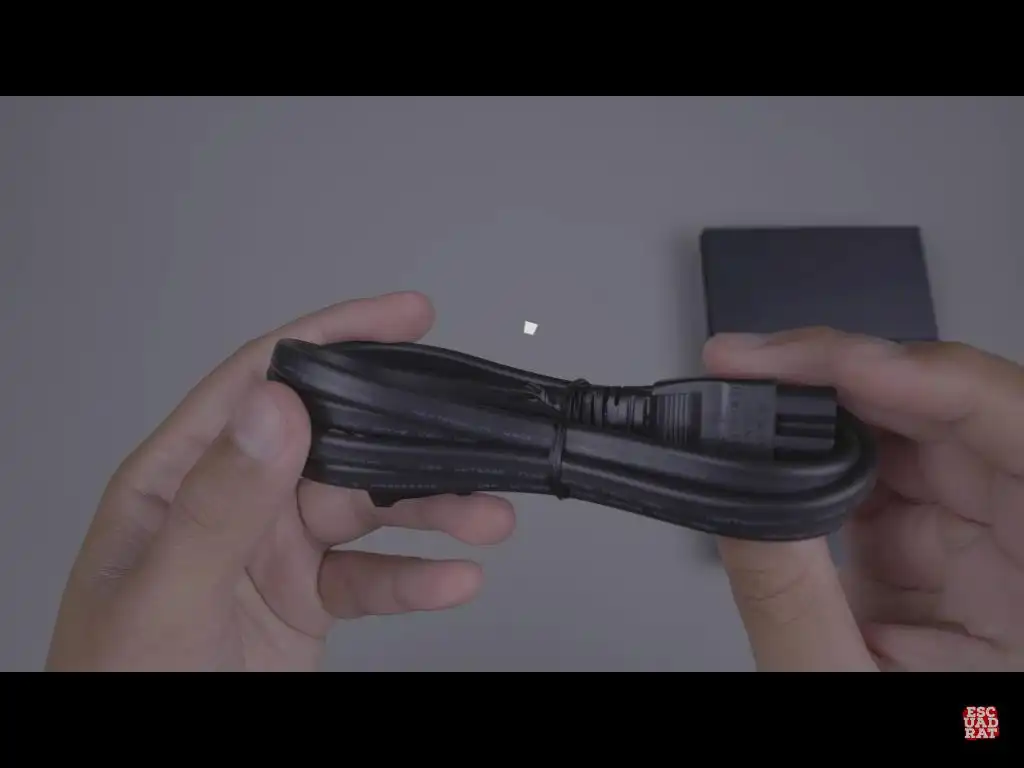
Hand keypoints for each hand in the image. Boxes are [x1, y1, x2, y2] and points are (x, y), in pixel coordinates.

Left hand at [46, 291, 515, 670]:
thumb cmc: (123, 685)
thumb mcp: (169, 592)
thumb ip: (221, 504)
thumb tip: (276, 408)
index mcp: (182, 476)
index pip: (264, 381)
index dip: (337, 339)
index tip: (403, 318)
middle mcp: (234, 504)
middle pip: (336, 445)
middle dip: (409, 439)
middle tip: (473, 430)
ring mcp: (273, 553)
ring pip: (366, 511)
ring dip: (431, 511)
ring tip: (488, 516)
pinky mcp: (306, 602)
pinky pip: (372, 579)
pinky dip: (417, 579)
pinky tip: (454, 579)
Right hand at [703, 328, 1023, 670]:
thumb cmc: (955, 755)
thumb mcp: (849, 697)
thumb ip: (795, 605)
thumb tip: (738, 506)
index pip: (1010, 429)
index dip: (914, 372)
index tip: (818, 362)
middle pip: (960, 422)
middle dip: (849, 382)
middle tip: (755, 367)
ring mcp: (1002, 564)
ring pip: (922, 448)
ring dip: (831, 428)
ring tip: (753, 412)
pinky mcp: (955, 573)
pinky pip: (897, 498)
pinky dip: (829, 481)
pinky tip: (783, 473)